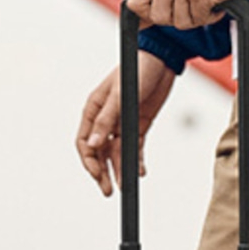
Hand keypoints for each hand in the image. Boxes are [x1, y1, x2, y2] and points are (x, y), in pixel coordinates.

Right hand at [76, 51, 175, 197]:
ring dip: (120, 169)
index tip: (97, 175)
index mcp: (94, 109)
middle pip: (99, 152)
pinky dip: (136, 160)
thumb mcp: (121, 96)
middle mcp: (106, 118)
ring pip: (116, 153)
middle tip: (108, 190)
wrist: (163, 59)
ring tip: (126, 185)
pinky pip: (134, 147)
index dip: (90, 161)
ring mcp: (122, 123)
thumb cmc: (138, 69)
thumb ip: (107, 120)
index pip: (84, 141)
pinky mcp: (138, 124)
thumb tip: (93, 144)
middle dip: (102, 172)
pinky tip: (140, 171)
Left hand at [127, 0, 248, 30]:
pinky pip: (198, 20)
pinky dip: (210, 16)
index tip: (162, 15)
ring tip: (205, 0)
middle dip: (177, 18)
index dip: (146, 16)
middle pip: (158, 18)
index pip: (134, 3)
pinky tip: (214, 1)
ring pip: (179, 22)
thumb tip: (138, 23)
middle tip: (192, 4)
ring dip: (196, 17)